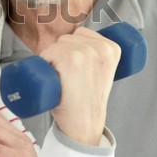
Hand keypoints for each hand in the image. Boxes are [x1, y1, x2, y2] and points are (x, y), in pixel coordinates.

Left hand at [41, 26, 119, 145]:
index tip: (78, 68)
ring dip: (53, 59)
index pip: (81, 33)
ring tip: (65, 79)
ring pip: (55, 46)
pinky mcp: (69, 59)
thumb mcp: (102, 70)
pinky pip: (46, 53)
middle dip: (62, 54)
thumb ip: (96, 53)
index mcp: (112, 48)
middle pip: (66, 39)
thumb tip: (78, 34)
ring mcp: (84, 52)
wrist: (84, 122)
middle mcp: (100, 47)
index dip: (73, 49)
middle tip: (71, 78)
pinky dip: (45, 62)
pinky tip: (55, 77)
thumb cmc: (88, 97)